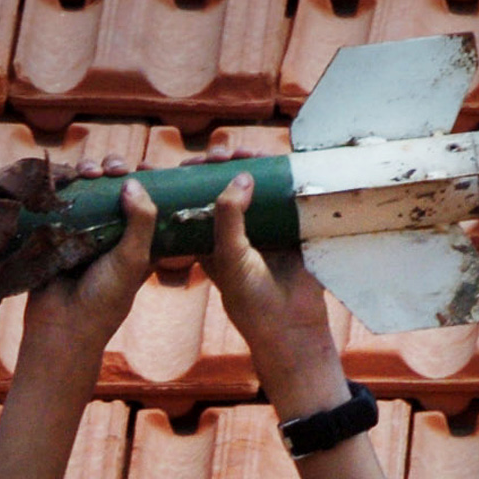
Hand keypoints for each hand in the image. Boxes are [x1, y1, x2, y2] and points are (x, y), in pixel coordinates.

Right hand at [21, 169, 155, 354]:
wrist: (60, 325)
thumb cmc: (104, 299)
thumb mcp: (133, 260)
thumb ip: (141, 222)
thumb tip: (134, 182)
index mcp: (135, 243)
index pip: (144, 202)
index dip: (146, 181)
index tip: (145, 167)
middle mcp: (109, 234)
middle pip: (113, 189)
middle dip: (115, 171)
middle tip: (115, 169)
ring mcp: (81, 231)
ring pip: (86, 189)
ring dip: (90, 171)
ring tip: (90, 172)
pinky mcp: (54, 230)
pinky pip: (59, 198)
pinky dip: (63, 182)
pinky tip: (68, 174)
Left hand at [202, 172, 347, 418]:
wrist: (293, 326)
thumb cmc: (251, 300)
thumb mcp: (230, 257)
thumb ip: (229, 216)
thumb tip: (240, 175)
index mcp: (208, 242)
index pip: (191, 203)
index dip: (185, 181)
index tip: (185, 164)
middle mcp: (234, 232)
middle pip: (222, 188)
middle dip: (219, 166)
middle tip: (219, 154)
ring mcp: (262, 227)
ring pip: (252, 186)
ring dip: (248, 166)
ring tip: (246, 152)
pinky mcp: (288, 227)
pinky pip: (282, 194)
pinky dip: (279, 175)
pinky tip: (275, 159)